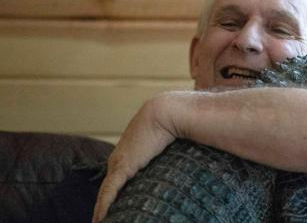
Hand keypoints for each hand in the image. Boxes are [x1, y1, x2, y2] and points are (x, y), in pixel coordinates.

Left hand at [92, 98, 176, 222]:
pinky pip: (109, 192)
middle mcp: (119, 159)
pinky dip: (103, 207)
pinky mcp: (122, 167)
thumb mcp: (167, 145)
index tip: (114, 209)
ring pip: (105, 193)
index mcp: (127, 154)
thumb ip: (167, 155)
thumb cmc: (170, 125)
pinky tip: (100, 220)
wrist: (166, 113)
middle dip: (105, 206)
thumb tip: (187, 166)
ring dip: (101, 210)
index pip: (117, 180)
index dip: (114, 196)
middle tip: (104, 221)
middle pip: (108, 189)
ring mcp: (118, 163)